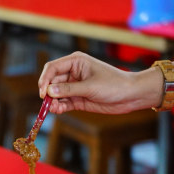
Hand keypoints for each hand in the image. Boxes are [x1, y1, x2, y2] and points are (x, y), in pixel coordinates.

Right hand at [38, 51, 157, 113]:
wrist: (130, 96)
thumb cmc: (114, 84)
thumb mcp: (90, 87)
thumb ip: (69, 90)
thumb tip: (49, 91)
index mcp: (76, 62)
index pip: (52, 68)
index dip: (45, 79)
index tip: (44, 92)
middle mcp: (73, 73)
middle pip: (52, 82)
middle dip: (48, 93)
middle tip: (47, 103)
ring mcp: (75, 86)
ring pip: (56, 93)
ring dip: (52, 101)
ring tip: (54, 109)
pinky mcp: (78, 98)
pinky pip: (63, 102)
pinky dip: (59, 107)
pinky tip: (58, 110)